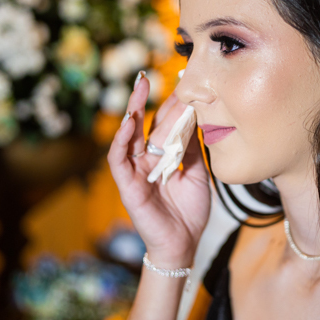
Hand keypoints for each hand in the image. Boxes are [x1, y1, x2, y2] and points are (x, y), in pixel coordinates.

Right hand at [106, 73, 210, 268]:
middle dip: (144, 100)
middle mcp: (145, 161)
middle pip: (144, 125)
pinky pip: (119, 160)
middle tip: (146, 76)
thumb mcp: (198, 174)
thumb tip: (200, 120)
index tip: (180, 84)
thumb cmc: (189, 212)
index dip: (170, 106)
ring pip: (128, 137)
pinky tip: (128, 123)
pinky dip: (121, 140)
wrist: (184, 243)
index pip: (163, 125)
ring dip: (131, 113)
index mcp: (162, 157)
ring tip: (137, 90)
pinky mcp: (127, 185)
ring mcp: (134, 172)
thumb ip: (194, 150)